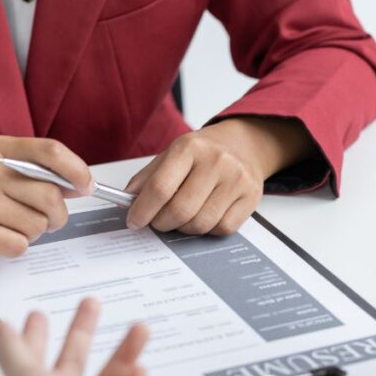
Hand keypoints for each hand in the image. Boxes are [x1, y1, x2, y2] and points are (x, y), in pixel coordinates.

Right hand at [0, 136, 93, 257]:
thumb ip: (33, 170)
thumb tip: (79, 184)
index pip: (50, 151)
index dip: (77, 171)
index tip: (86, 187)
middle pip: (50, 195)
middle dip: (58, 215)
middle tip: (49, 220)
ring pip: (37, 224)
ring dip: (34, 233)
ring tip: (11, 226)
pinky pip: (19, 245)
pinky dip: (16, 247)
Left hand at [124, 117, 314, 234]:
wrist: (243, 146)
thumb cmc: (201, 155)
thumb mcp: (170, 156)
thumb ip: (146, 179)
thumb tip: (125, 203)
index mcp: (189, 147)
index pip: (160, 187)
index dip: (143, 210)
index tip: (134, 222)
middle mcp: (216, 161)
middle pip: (180, 210)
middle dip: (162, 223)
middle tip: (157, 222)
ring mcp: (236, 179)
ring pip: (201, 224)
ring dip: (184, 229)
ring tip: (181, 218)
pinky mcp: (251, 197)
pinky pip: (222, 229)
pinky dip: (208, 230)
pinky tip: (204, 216)